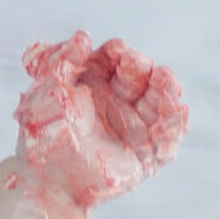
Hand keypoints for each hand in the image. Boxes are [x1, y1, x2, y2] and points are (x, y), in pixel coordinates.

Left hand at [12, 31, 185, 208]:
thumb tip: (84, 36)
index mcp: (95, 83)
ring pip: (160, 104)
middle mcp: (118, 102)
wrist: (44, 182)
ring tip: (166, 80)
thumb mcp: (43, 91)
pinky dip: (176, 125)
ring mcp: (134, 127)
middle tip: (139, 66)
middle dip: (142, 68)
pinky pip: (168, 138)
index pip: (115, 59)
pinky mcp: (145, 155)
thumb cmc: (40, 135)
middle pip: (141, 77)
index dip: (119, 53)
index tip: (117, 50)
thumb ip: (59, 59)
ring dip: (168, 91)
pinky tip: (179, 110)